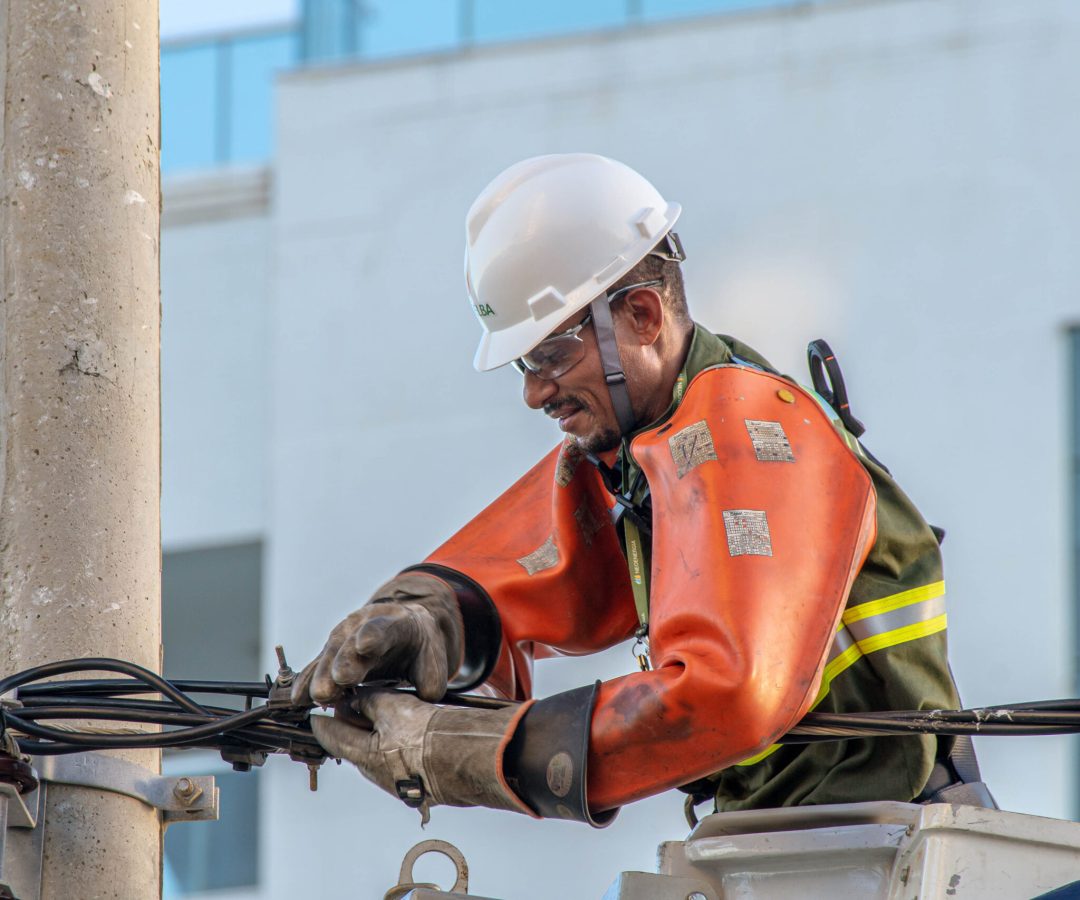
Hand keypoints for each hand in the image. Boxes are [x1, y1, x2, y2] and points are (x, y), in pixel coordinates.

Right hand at [292, 573, 462, 705]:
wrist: (405, 632)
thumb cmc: (419, 651)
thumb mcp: (432, 662)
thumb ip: (430, 680)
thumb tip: (421, 698)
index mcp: (394, 624)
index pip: (383, 627)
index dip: (374, 635)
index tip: (365, 645)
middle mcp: (363, 626)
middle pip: (351, 642)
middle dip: (344, 659)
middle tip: (338, 679)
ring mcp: (343, 637)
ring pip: (330, 654)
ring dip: (323, 675)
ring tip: (318, 695)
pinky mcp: (330, 653)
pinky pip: (316, 667)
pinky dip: (307, 682)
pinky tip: (297, 698)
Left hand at [310, 690, 530, 822]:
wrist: (466, 758)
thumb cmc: (427, 734)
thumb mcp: (393, 707)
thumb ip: (370, 702)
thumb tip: (356, 701)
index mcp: (365, 756)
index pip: (333, 738)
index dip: (323, 723)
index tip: (315, 717)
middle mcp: (378, 775)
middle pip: (356, 748)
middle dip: (352, 730)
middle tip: (351, 711)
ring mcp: (400, 783)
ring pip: (380, 756)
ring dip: (378, 738)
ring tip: (385, 720)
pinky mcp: (422, 786)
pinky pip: (401, 764)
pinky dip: (399, 748)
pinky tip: (410, 737)